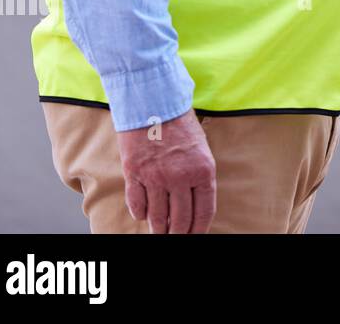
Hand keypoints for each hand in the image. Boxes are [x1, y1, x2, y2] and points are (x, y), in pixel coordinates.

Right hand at [117, 108, 215, 233]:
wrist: (154, 102)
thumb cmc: (180, 124)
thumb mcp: (201, 148)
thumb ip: (199, 176)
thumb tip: (194, 204)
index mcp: (203, 170)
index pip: (204, 211)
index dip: (199, 229)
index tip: (195, 236)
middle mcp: (181, 177)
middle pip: (180, 219)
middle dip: (178, 234)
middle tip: (175, 238)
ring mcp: (156, 177)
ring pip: (157, 217)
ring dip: (158, 229)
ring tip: (159, 233)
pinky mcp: (134, 173)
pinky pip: (137, 204)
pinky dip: (140, 214)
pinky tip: (143, 216)